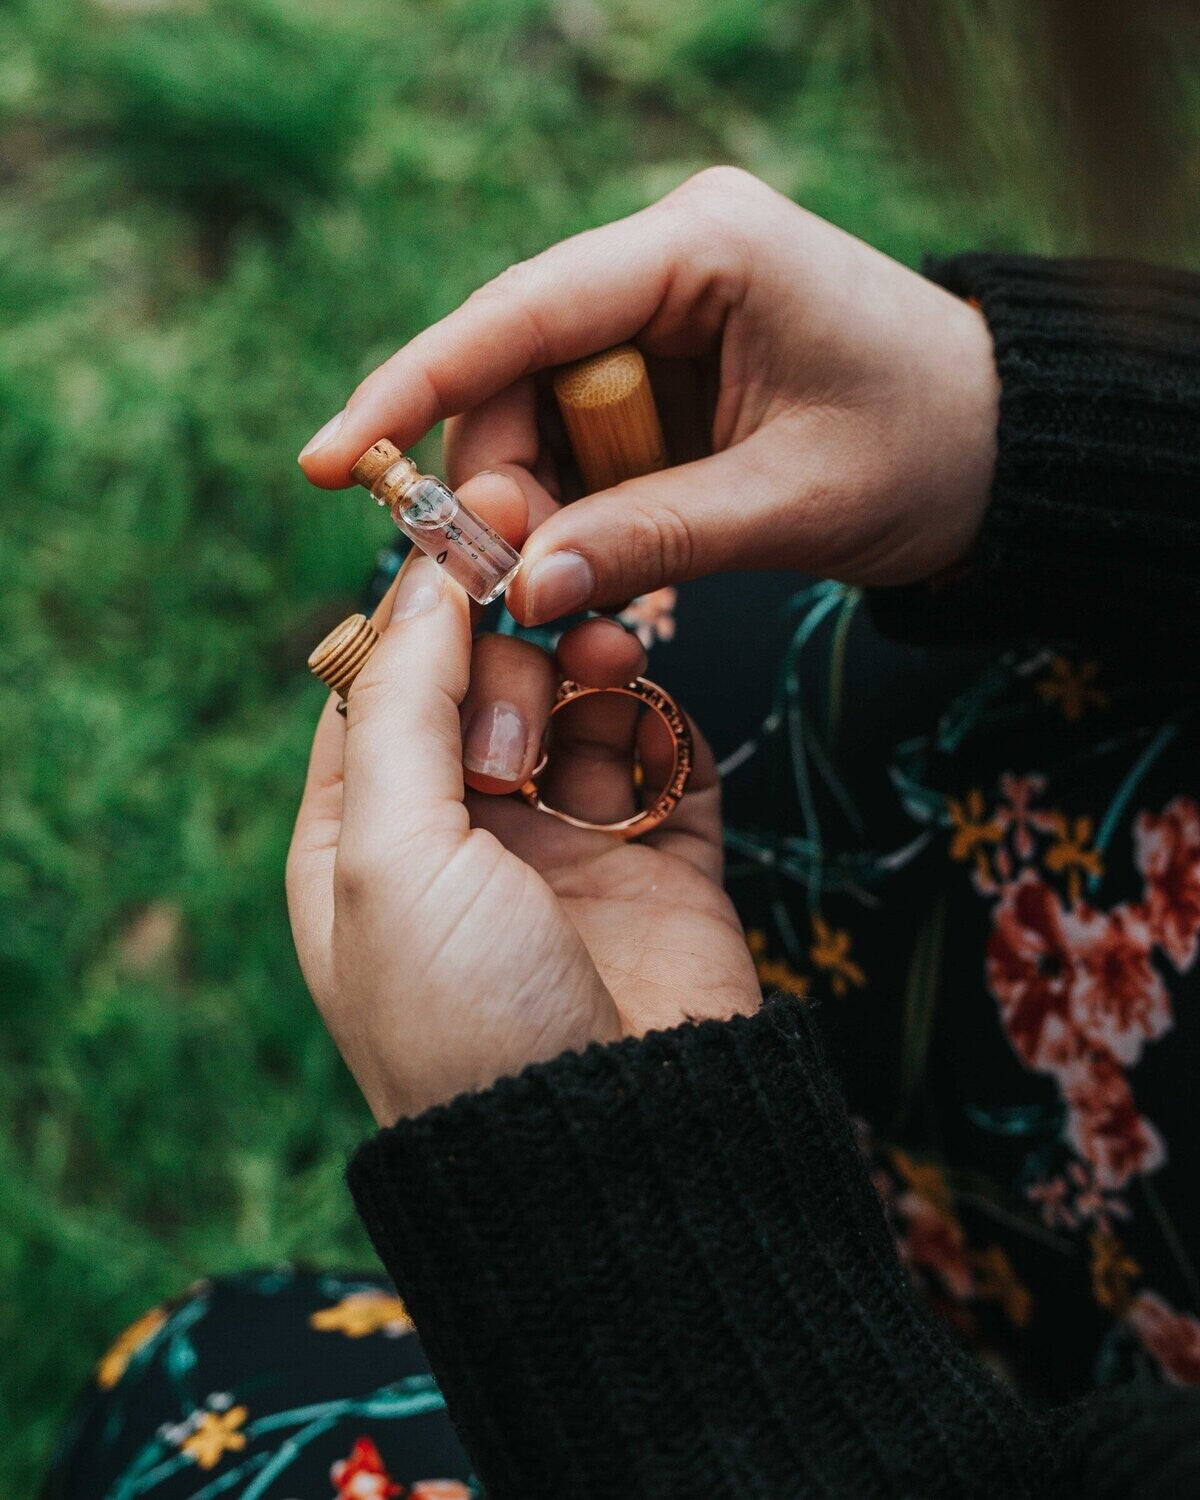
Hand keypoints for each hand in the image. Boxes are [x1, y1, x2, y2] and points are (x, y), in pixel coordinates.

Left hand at [286, 481, 759, 1123]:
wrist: (620, 1151)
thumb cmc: (468, 1017)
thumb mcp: (389, 857)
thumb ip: (398, 707)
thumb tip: (412, 580)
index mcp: (365, 847)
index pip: (377, 688)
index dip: (415, 610)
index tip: (466, 532)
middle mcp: (461, 841)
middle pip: (478, 683)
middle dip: (503, 649)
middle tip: (528, 642)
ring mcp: (565, 849)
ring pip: (574, 706)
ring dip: (583, 666)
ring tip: (601, 654)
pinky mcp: (660, 860)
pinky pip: (660, 751)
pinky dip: (655, 712)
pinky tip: (646, 700)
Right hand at [298, 166, 998, 623]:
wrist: (1008, 454)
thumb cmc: (931, 454)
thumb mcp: (792, 503)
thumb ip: (654, 539)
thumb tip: (522, 588)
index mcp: (705, 247)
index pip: (522, 312)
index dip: (415, 386)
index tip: (328, 459)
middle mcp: (669, 261)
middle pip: (517, 372)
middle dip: (495, 483)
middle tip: (500, 588)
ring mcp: (667, 315)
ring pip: (542, 416)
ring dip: (538, 512)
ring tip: (561, 598)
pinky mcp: (672, 372)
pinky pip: (586, 442)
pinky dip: (579, 513)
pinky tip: (596, 568)